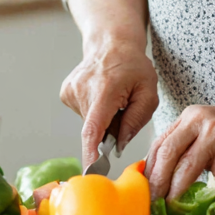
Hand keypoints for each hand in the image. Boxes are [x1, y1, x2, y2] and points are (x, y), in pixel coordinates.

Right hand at [60, 41, 158, 166]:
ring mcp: (71, 90)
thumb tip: (119, 145)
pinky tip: (100, 94)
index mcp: (106, 88)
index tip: (90, 172)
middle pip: (95, 128)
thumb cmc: (133, 66)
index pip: (94, 128)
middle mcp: (83, 89)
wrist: (111, 42)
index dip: (91, 153)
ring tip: (112, 98)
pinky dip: (94, 111)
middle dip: (110, 130)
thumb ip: (136, 120)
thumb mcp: (148, 91)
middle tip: (123, 110)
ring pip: (89, 122)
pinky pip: (83, 114)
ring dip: (103, 119)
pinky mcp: (66, 93)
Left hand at [145, 103, 214, 199]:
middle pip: (168, 153)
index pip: (160, 143)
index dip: (149, 169)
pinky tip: (209, 195)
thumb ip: (186, 144)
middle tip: (153, 201)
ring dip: (177, 190)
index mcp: (189, 116)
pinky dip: (211, 189)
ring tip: (172, 204)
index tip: (144, 188)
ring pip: (188, 167)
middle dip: (158, 182)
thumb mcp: (206, 129)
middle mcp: (200, 120)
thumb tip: (159, 175)